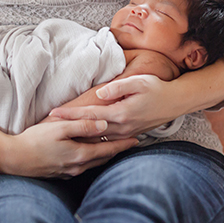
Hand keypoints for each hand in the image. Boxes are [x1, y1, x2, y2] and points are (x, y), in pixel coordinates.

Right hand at [2, 118, 137, 178]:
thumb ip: (83, 126)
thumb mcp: (59, 128)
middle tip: (131, 143)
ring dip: (105, 156)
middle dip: (117, 151)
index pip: (108, 150)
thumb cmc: (34, 141)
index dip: (123, 144)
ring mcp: (68, 172)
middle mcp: (77, 167)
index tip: (137, 139)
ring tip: (115, 148)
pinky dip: (92, 159)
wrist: (12, 159)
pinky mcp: (60, 173)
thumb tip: (104, 125)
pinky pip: (83, 166)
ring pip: (94, 163)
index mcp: (80, 155)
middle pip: (104, 159)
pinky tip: (91, 154)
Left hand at [49, 74, 181, 138]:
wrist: (176, 103)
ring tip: (59, 136)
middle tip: (47, 129)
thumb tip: (100, 93)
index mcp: (121, 114)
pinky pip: (106, 140)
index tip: (53, 114)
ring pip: (96, 139)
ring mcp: (125, 133)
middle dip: (68, 130)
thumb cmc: (157, 89)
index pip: (89, 115)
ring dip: (77, 137)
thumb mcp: (139, 81)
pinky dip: (91, 141)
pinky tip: (81, 141)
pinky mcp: (128, 134)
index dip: (70, 114)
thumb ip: (118, 87)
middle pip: (89, 131)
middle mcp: (122, 127)